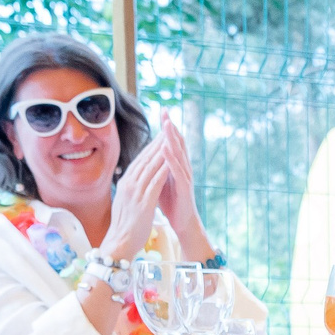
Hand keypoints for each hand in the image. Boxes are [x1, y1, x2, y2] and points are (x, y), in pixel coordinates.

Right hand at [98, 138, 172, 261]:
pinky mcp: (143, 202)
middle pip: (145, 158)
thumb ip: (132, 188)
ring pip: (150, 167)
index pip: (140, 160)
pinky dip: (163, 170)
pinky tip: (171, 161)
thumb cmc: (126, 225)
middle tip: (168, 128)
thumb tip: (136, 180)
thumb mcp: (127, 201)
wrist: (119, 243)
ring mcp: (135, 192)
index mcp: (125, 182)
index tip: (161, 134)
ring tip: (171, 138)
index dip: (151, 146)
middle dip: (157, 142)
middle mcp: (129, 184)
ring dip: (161, 151)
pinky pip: (155, 182)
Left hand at [155, 115, 208, 244]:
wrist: (182, 224)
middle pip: (178, 144)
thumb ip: (158, 167)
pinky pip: (178, 171)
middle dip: (171, 128)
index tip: (162, 112)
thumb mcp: (161, 180)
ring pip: (179, 155)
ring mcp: (185, 178)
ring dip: (172, 139)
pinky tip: (165, 149)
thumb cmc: (171, 203)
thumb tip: (149, 154)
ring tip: (167, 125)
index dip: (167, 128)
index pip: (172, 143)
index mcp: (176, 166)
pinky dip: (171, 159)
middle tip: (166, 111)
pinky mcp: (185, 188)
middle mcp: (183, 169)